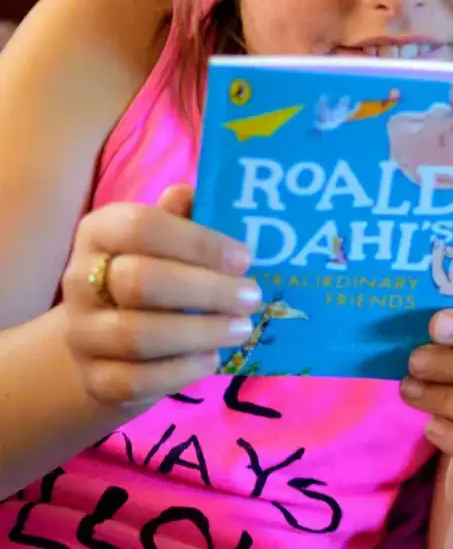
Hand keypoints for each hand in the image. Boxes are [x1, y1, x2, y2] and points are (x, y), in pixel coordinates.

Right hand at [58, 184, 259, 407]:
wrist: (108, 342)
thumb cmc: (156, 272)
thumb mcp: (169, 240)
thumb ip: (186, 216)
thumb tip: (199, 192)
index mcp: (101, 232)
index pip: (140, 227)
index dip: (197, 242)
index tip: (245, 258)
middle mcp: (80, 280)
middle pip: (139, 281)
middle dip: (206, 289)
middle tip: (252, 296)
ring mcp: (83, 332)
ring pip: (136, 334)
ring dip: (200, 332)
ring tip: (241, 328)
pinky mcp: (95, 378)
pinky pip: (135, 379)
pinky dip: (181, 371)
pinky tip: (211, 359)